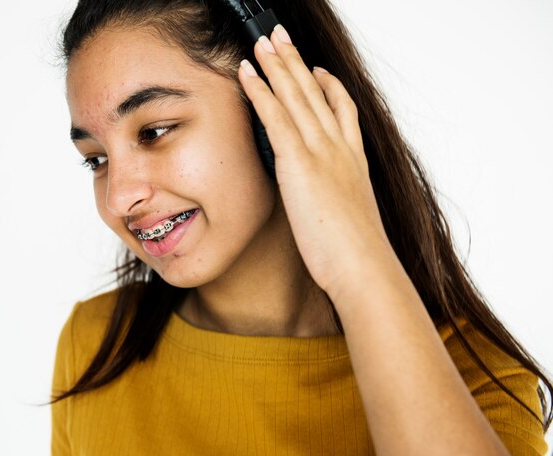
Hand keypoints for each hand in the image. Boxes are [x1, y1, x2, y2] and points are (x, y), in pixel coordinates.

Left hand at [237, 25, 390, 297]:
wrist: (362, 265)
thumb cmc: (357, 253)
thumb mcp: (350, 218)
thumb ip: (335, 200)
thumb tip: (322, 202)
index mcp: (354, 160)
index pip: (343, 111)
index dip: (329, 86)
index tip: (318, 70)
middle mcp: (340, 148)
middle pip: (317, 93)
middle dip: (297, 61)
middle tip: (282, 37)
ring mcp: (322, 151)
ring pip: (296, 96)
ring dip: (277, 65)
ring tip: (262, 42)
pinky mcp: (300, 162)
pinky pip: (276, 116)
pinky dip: (261, 90)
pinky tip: (247, 72)